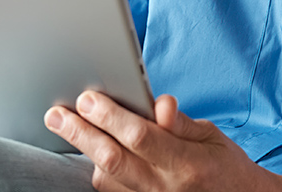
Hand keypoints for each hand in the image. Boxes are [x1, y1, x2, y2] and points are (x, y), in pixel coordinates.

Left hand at [44, 92, 281, 191]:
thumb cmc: (225, 167)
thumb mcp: (212, 137)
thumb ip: (181, 122)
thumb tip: (160, 104)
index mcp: (187, 163)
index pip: (140, 137)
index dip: (110, 116)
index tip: (87, 97)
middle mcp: (166, 188)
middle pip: (113, 160)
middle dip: (80, 134)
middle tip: (56, 114)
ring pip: (106, 180)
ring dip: (85, 152)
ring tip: (69, 125)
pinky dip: (99, 173)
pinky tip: (92, 153)